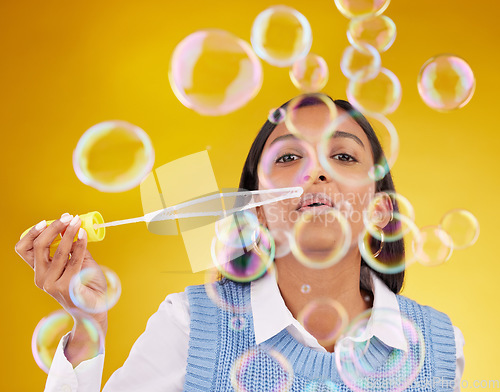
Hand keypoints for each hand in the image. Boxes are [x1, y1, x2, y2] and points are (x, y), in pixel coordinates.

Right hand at [15, 213, 107, 330]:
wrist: (95, 309)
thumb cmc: (86, 284)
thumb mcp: (78, 261)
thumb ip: (72, 247)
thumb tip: (69, 228)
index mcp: (40, 271)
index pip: (24, 250)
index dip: (32, 233)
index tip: (45, 221)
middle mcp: (41, 278)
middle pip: (39, 247)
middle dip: (54, 228)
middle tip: (68, 218)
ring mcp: (52, 284)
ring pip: (58, 252)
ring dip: (69, 233)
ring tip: (78, 223)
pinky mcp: (66, 287)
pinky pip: (75, 260)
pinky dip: (80, 245)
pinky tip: (84, 235)